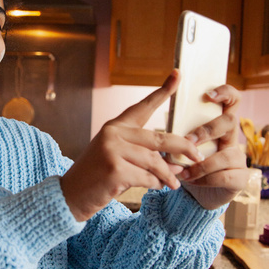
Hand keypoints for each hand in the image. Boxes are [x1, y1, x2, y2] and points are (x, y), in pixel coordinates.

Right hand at [60, 70, 203, 221]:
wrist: (71, 195)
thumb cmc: (97, 176)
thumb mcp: (118, 158)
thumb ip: (144, 155)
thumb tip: (176, 163)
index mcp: (115, 126)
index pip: (143, 106)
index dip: (163, 91)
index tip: (178, 74)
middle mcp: (113, 133)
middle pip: (159, 138)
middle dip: (183, 148)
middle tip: (198, 156)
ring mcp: (112, 150)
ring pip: (155, 161)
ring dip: (168, 175)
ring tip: (175, 183)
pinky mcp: (114, 169)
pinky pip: (147, 177)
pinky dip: (155, 184)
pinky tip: (156, 187)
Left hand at [178, 85, 248, 208]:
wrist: (195, 194)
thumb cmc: (186, 164)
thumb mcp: (180, 145)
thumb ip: (175, 133)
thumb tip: (153, 123)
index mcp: (218, 123)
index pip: (231, 99)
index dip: (224, 92)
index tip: (207, 95)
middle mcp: (231, 137)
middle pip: (230, 122)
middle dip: (207, 131)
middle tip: (188, 141)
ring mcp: (238, 157)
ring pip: (226, 155)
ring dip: (202, 164)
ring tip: (184, 171)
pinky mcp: (239, 177)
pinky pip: (224, 176)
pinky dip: (204, 179)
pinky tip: (191, 180)